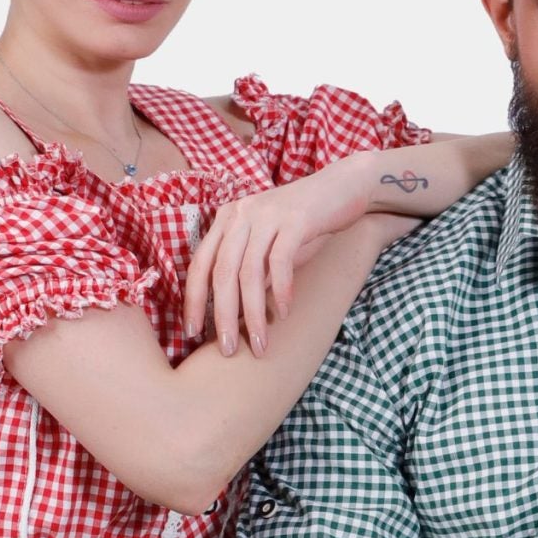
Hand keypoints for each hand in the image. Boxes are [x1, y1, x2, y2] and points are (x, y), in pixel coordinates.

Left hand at [184, 158, 377, 351]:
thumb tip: (235, 312)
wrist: (344, 187)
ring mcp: (267, 214)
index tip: (192, 332)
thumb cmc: (304, 223)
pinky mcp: (295, 219)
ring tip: (259, 342)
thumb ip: (251, 270)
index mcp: (227, 219)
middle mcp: (241, 214)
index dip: (193, 300)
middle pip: (222, 272)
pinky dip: (281, 289)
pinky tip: (285, 312)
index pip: (200, 264)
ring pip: (250, 272)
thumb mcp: (269, 244)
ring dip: (254, 313)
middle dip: (222, 316)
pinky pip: (280, 261)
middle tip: (227, 350)